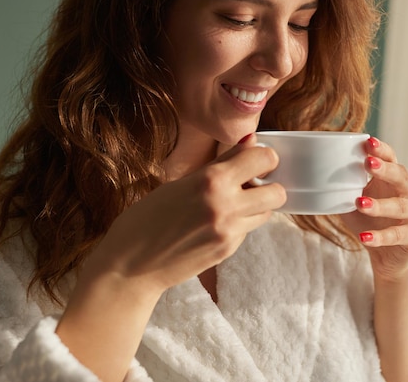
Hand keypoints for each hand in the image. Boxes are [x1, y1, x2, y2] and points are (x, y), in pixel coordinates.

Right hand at [82, 134, 286, 295]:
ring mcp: (229, 232)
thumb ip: (221, 163)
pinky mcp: (228, 251)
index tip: (256, 160)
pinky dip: (239, 224)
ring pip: (267, 213)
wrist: (130, 266)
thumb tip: (251, 141)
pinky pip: (248, 230)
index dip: (264, 158)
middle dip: (268, 186)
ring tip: (232, 205)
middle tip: (251, 184)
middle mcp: (226, 205)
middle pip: (277, 192)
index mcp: (211, 180)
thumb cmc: (147, 218)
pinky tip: (214, 225)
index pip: (263, 158)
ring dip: (257, 206)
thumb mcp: (181, 182)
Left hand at [341, 137, 407, 282]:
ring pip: (400, 206)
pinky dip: (380, 236)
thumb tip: (312, 173)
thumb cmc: (369, 222)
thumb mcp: (353, 202)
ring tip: (360, 203)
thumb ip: (341, 188)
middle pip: (402, 176)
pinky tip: (364, 237)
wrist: (386, 257)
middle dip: (385, 169)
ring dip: (380, 204)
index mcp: (393, 180)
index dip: (382, 150)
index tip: (368, 141)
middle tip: (368, 163)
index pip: (392, 159)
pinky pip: (397, 235)